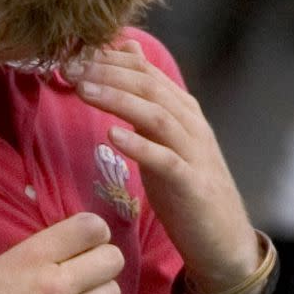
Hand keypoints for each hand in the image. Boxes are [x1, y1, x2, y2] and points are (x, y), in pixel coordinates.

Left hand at [68, 42, 258, 292]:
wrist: (222, 239)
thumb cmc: (186, 190)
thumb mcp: (162, 140)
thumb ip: (146, 102)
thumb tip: (128, 54)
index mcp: (182, 111)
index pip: (146, 72)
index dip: (110, 59)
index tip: (73, 53)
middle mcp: (191, 125)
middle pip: (149, 87)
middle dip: (108, 73)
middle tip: (71, 67)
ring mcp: (194, 153)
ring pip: (156, 116)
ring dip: (118, 100)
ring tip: (83, 91)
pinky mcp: (192, 184)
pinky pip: (166, 160)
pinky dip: (140, 145)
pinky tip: (113, 136)